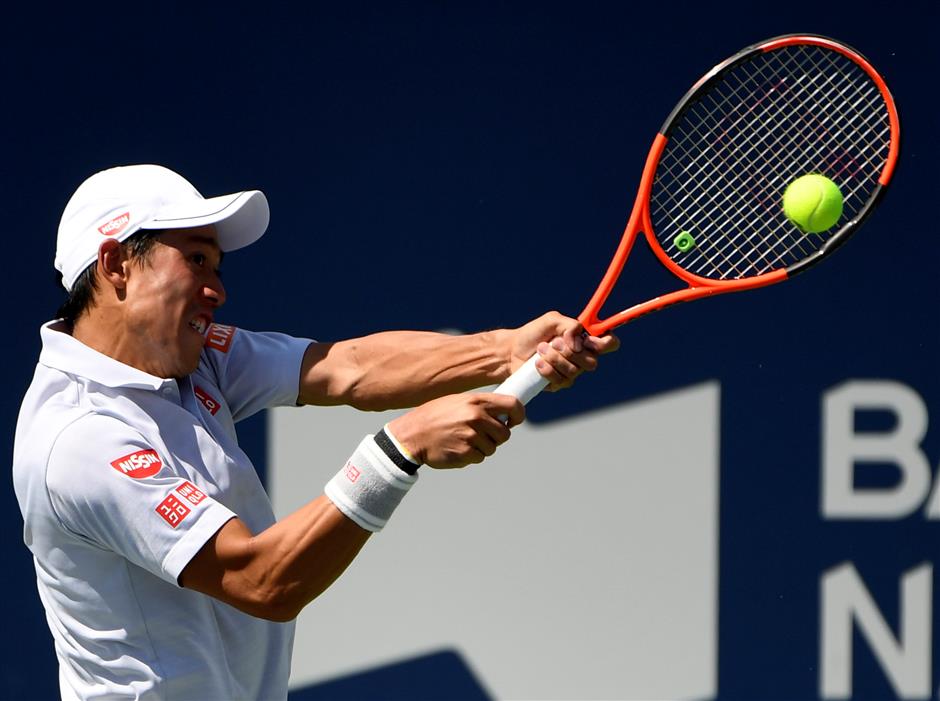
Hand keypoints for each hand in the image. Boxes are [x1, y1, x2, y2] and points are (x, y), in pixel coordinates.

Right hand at [387, 393, 524, 468]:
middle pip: (505, 433)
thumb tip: (504, 414)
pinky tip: (456, 448)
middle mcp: (476, 417)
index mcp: (476, 401)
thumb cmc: (435, 417)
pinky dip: (471, 456)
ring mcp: (471, 436)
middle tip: (480, 434)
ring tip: (462, 440)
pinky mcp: (466, 453)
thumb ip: (481, 406)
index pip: (513, 406)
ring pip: (492, 448)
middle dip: (496, 437)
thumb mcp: (457, 401)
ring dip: (481, 447)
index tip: (514, 421)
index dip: (518, 416)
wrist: (412, 434)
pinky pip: (480, 458)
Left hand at [510, 311, 619, 391]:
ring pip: (575, 371)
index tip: (590, 340)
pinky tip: (537, 364)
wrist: (512, 350)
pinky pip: (561, 380)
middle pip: (592, 361)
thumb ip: (571, 325)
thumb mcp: (552, 320)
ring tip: (540, 350)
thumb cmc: (533, 334)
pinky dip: (548, 370)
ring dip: (554, 358)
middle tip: (554, 342)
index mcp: (584, 340)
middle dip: (570, 352)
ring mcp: (571, 373)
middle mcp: (582, 357)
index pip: (610, 343)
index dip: (607, 343)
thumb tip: (578, 343)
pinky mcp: (559, 384)